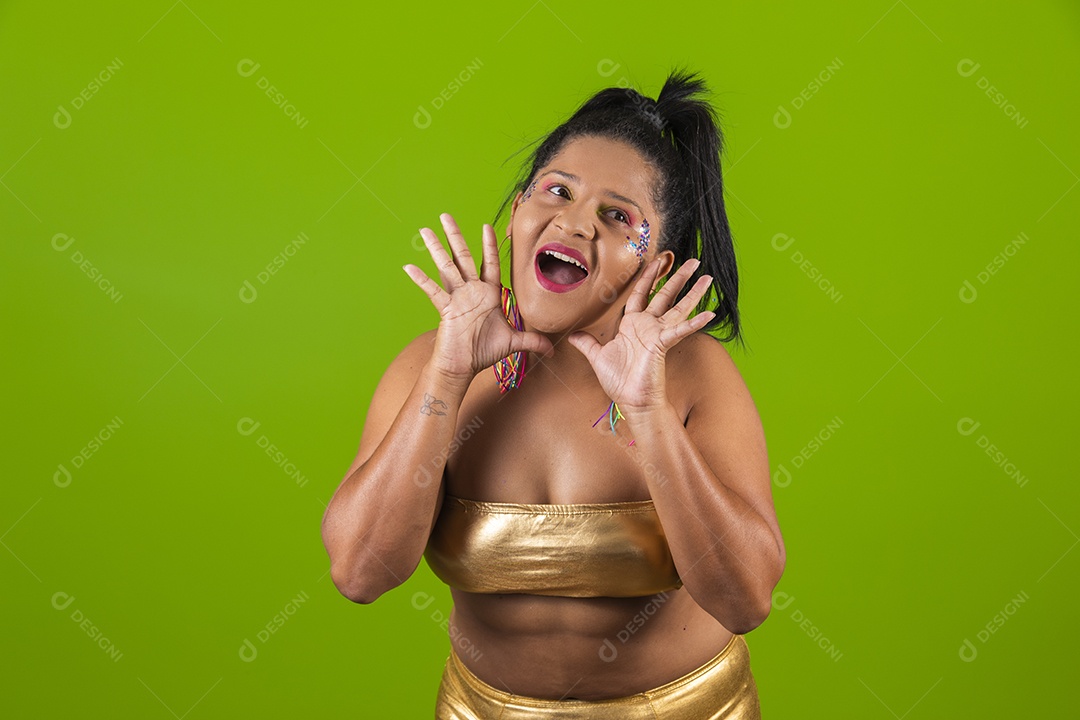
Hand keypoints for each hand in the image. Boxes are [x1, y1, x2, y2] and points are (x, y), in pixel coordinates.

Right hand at [403, 213, 553, 382]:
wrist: (463, 367)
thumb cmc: (484, 353)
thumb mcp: (513, 343)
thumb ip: (532, 340)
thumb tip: (552, 350)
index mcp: (488, 295)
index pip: (489, 264)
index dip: (489, 246)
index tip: (487, 226)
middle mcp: (471, 292)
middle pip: (463, 258)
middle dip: (455, 236)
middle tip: (446, 215)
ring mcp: (457, 298)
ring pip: (446, 268)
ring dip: (436, 249)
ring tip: (425, 230)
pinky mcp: (445, 309)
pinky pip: (432, 291)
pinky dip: (421, 279)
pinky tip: (409, 267)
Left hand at [567, 257, 714, 411]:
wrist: (631, 401)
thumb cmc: (618, 381)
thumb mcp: (597, 357)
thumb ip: (587, 343)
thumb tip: (572, 335)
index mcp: (632, 325)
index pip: (641, 293)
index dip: (648, 277)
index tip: (657, 261)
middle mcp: (648, 326)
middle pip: (665, 295)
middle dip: (678, 278)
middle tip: (692, 261)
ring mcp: (658, 334)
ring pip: (678, 308)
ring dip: (693, 293)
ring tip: (708, 278)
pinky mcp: (662, 344)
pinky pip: (680, 330)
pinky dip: (695, 322)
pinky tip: (709, 313)